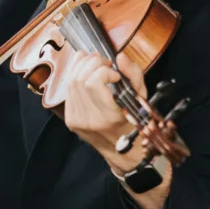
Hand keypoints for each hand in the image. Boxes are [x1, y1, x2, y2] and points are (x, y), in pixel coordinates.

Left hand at [63, 50, 146, 166]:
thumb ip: (134, 75)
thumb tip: (120, 57)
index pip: (94, 83)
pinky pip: (67, 91)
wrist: (122, 151)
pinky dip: (75, 76)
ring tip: (95, 64)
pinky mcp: (70, 119)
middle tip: (104, 63)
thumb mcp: (141, 99)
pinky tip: (85, 72)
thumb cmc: (134, 123)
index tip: (115, 74)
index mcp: (110, 116)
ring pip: (71, 83)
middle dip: (92, 63)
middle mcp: (90, 119)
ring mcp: (77, 120)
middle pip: (80, 79)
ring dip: (82, 66)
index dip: (103, 70)